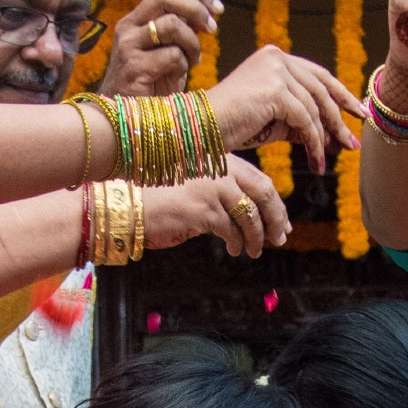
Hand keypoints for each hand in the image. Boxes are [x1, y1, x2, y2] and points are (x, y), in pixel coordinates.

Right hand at [100, 0, 226, 98]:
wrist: (125, 118)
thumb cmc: (150, 86)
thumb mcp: (168, 52)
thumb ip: (181, 31)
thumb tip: (206, 13)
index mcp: (136, 19)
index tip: (218, 9)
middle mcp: (128, 27)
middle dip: (197, 9)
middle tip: (212, 28)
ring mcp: (128, 46)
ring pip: (172, 24)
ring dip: (192, 43)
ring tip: (192, 61)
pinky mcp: (133, 68)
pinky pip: (172, 55)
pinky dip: (183, 65)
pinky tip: (178, 77)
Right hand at [144, 156, 291, 258]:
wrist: (127, 203)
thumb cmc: (155, 196)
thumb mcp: (193, 184)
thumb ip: (219, 191)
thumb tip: (246, 214)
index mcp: (218, 157)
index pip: (258, 178)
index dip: (274, 202)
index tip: (280, 220)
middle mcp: (219, 167)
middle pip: (264, 193)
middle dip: (276, 218)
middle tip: (279, 237)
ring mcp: (212, 186)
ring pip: (250, 215)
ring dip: (256, 237)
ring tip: (254, 250)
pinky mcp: (204, 208)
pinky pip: (232, 229)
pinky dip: (237, 242)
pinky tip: (233, 249)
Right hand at [210, 48, 362, 162]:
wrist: (199, 130)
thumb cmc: (231, 127)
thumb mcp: (273, 120)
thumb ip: (300, 118)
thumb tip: (334, 134)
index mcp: (274, 58)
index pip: (317, 75)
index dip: (341, 94)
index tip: (358, 113)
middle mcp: (276, 58)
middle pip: (321, 89)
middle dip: (340, 118)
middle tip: (353, 142)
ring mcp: (275, 71)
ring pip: (314, 107)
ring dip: (325, 137)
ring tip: (329, 159)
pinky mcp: (274, 90)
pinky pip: (304, 120)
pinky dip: (313, 143)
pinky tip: (315, 162)